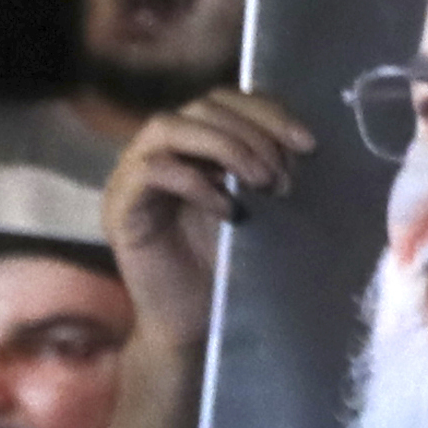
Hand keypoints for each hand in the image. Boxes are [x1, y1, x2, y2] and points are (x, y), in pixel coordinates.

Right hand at [105, 91, 315, 346]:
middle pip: (201, 106)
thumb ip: (270, 169)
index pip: (226, 99)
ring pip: (167, 126)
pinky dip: (195, 182)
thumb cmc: (229, 268)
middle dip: (251, 134)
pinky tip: (229, 211)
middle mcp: (161, 151)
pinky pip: (151, 171)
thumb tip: (307, 142)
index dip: (267, 112)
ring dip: (223, 146)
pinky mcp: (119, 208)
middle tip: (282, 176)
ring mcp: (133, 175)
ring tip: (260, 183)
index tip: (308, 144)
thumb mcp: (260, 208)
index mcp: (195, 145)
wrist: (194, 328)